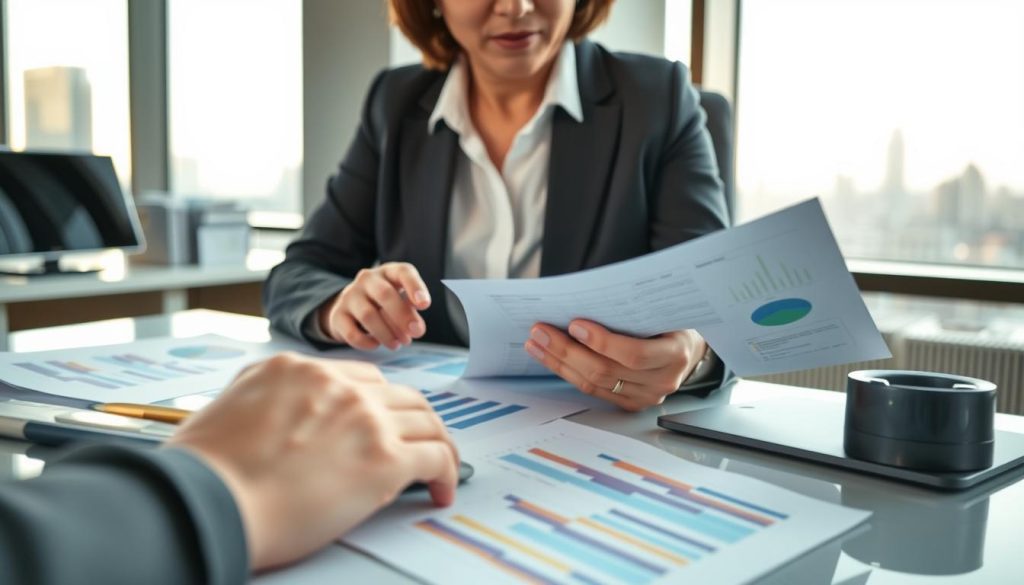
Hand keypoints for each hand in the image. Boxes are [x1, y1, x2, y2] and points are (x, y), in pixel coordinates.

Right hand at [167, 353, 458, 569]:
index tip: (381, 426)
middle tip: (418, 444)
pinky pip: (436, 456)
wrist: (210, 502)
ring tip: (441, 467)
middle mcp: (336, 385)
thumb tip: (267, 413)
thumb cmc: (204, 472)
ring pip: (427, 420)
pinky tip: (442, 489)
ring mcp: (365, 418)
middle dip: (413, 420)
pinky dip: (447, 472)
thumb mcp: (223, 407)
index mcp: (296, 370)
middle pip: (399, 395)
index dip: (377, 405)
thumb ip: (256, 398)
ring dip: (438, 444)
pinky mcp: (385, 459)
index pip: (358, 379)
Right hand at [319, 262, 430, 349]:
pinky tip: (376, 344)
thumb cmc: (385, 304)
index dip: (415, 287)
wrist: (351, 308)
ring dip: (387, 333)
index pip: (403, 272)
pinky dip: (367, 342)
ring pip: (368, 315)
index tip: (425, 305)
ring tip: (398, 344)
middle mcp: (367, 279)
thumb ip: (410, 312)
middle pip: (385, 294)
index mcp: (388, 272)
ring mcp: (349, 295)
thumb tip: (416, 329)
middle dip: (402, 316)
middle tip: (417, 333)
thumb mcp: (400, 301)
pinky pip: (352, 332)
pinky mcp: (337, 315)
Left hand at [524, 320, 706, 411]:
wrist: (689, 350)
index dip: (602, 342)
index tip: (575, 324)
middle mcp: (662, 380)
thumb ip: (634, 309)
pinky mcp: (630, 404)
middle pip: (606, 371)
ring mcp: (646, 397)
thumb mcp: (662, 310)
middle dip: (567, 350)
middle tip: (541, 330)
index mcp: (675, 354)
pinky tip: (549, 358)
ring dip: (559, 363)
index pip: (634, 354)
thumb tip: (586, 300)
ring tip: (537, 342)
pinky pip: (593, 391)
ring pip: (594, 384)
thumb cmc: (672, 323)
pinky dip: (567, 373)